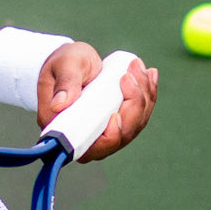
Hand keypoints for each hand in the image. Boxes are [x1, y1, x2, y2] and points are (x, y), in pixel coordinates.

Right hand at [38, 44, 156, 160]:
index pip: (94, 146)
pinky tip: (150, 75)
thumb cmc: (61, 64)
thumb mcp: (62, 66)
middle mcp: (87, 137)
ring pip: (134, 125)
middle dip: (134, 105)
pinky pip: (138, 115)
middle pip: (121, 135)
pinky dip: (148, 95)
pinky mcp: (118, 122)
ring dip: (144, 96)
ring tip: (141, 69)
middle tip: (131, 74)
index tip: (116, 114)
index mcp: (65, 131)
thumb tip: (60, 105)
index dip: (111, 136)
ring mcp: (105, 131)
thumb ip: (64, 83)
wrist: (69, 63)